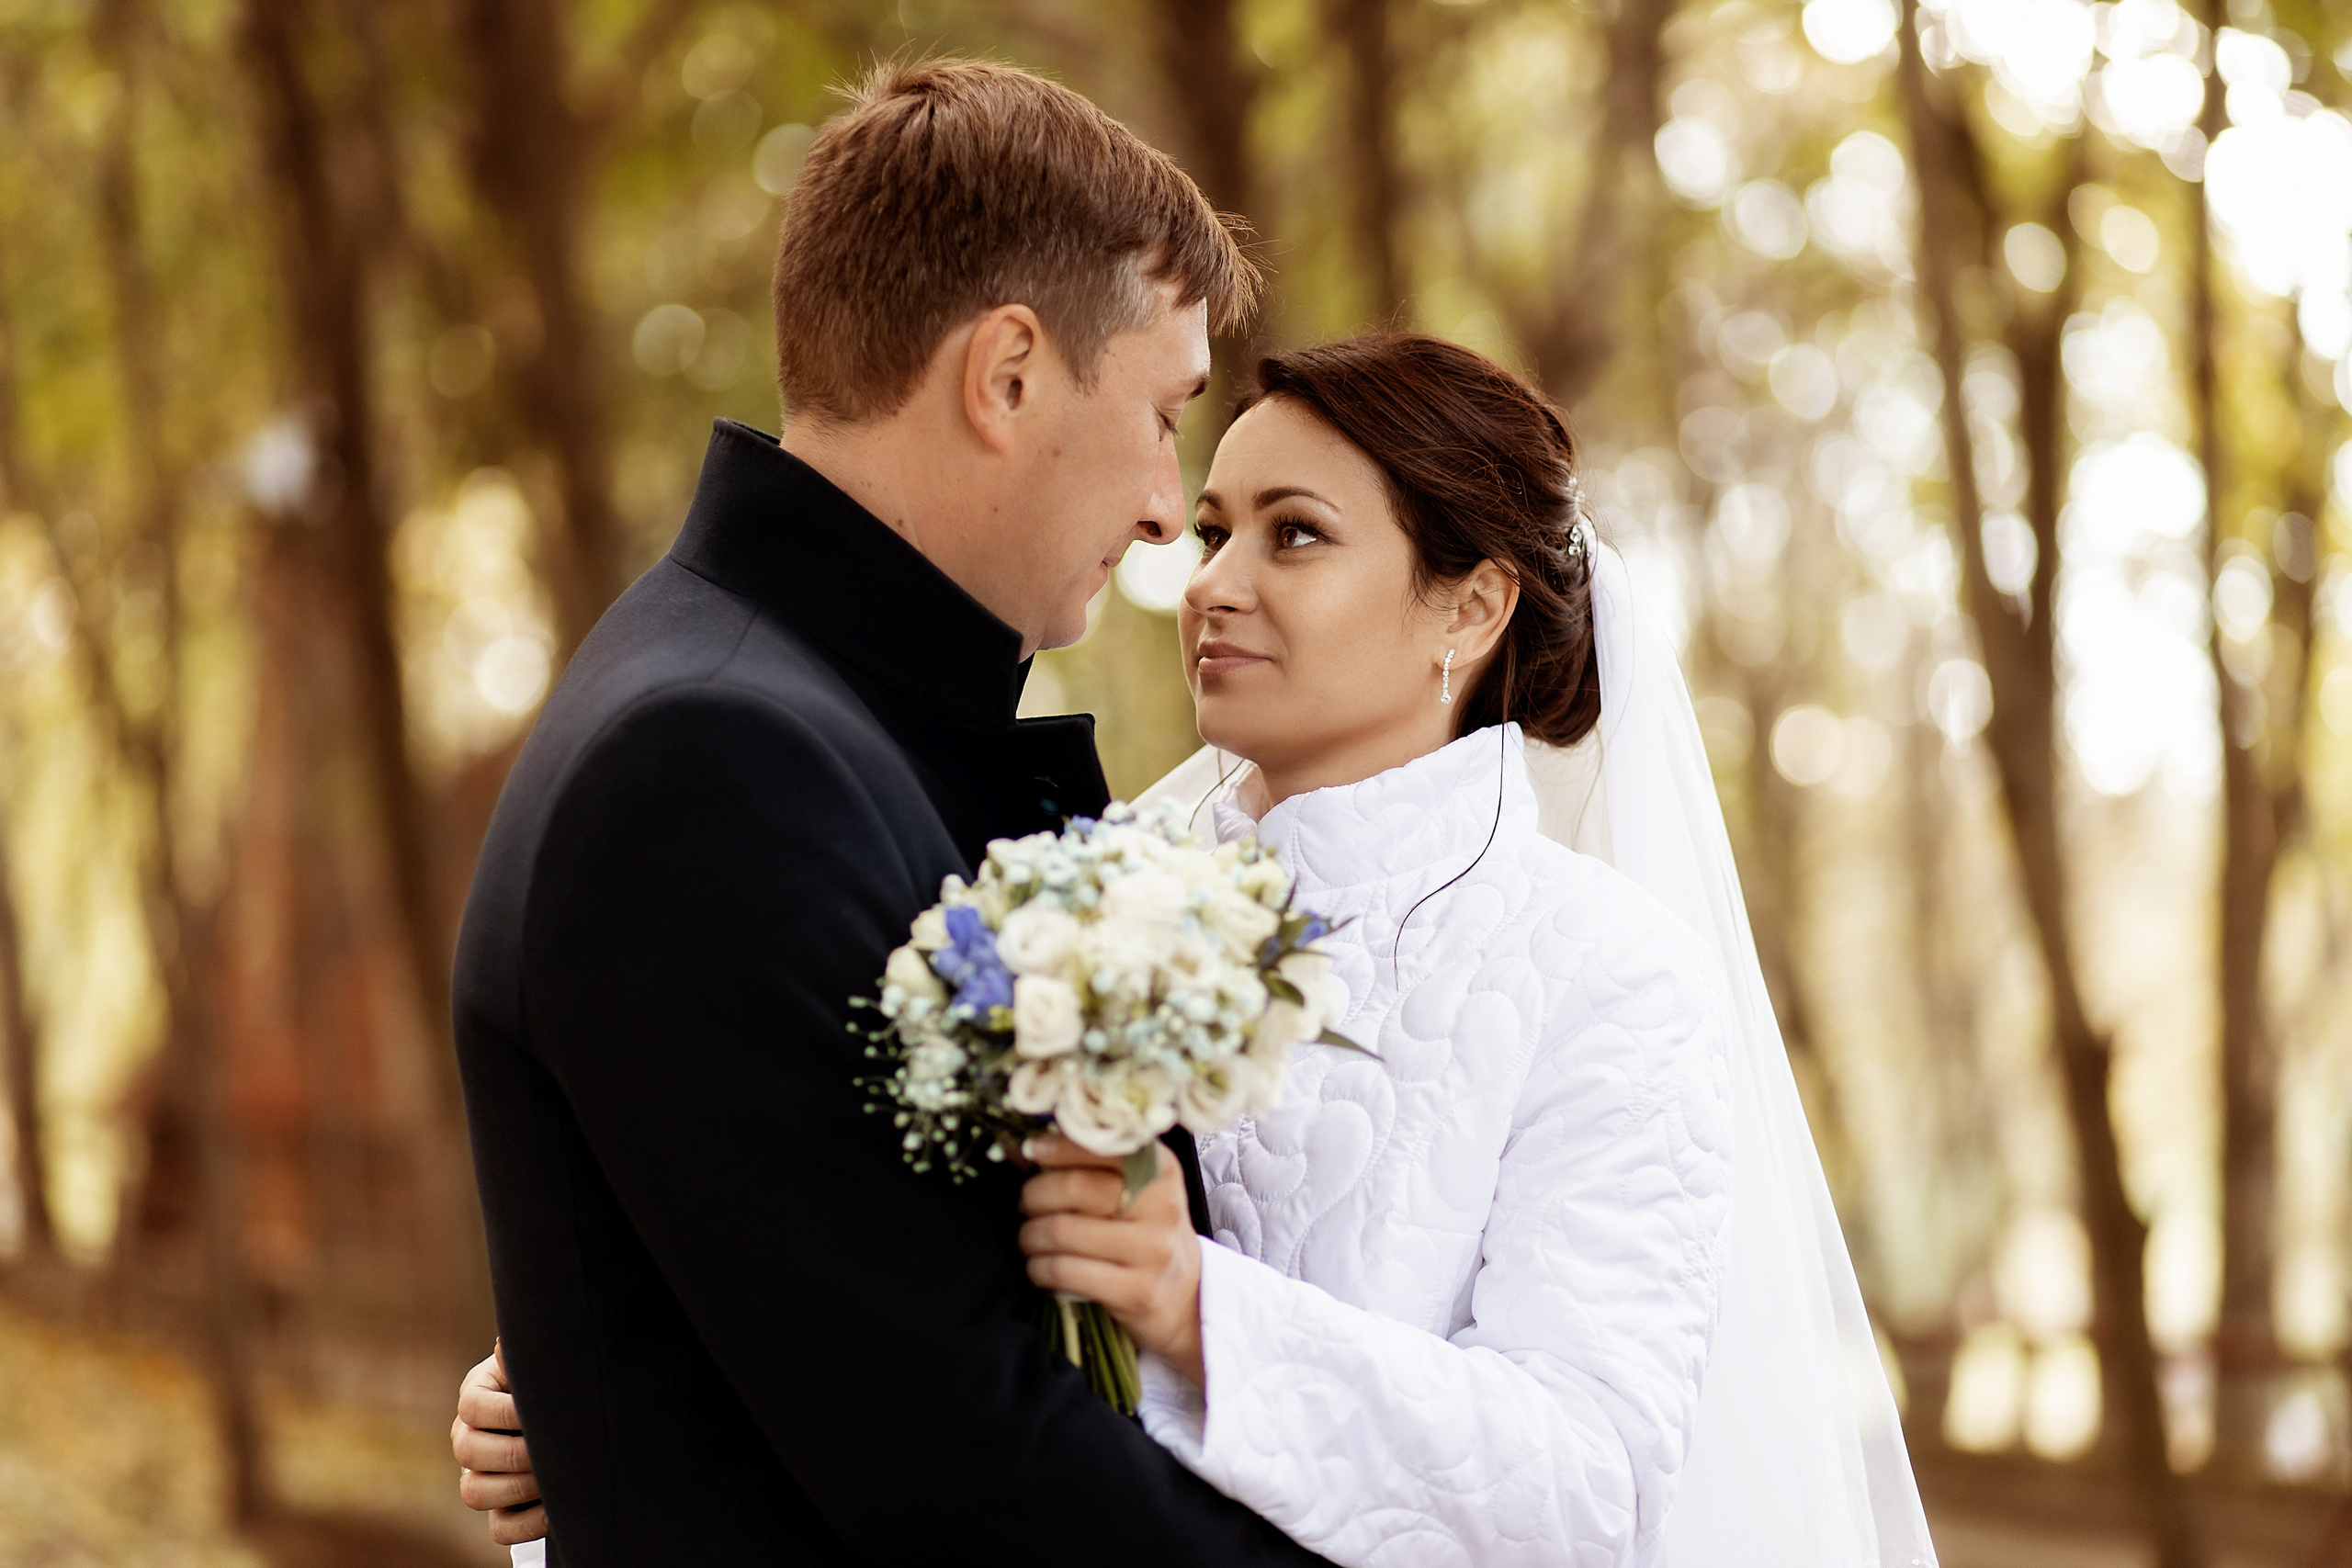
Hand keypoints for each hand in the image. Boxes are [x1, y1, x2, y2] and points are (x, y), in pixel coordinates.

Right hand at [451, 1340, 546, 1545]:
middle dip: (517, 1452)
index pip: (473, 1407)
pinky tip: (556, 1507)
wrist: (568, 1411)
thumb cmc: (553, 1381)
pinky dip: (528, 1524)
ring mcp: (477, 1476)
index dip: (510, 1412)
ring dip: (519, 1487)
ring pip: (474, 1493)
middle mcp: (468, 1438)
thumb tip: (503, 1346)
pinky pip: (500, 1529)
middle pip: (468, 1452)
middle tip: (556, 1448)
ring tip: (557, 1475)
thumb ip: (526, 1359)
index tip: (546, 1410)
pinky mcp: (498, 1509)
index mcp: (475, 1397)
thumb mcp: (538, 1366)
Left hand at [1018, 1134, 1204, 1385]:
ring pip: (1064, 1231)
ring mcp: (1153, 1250)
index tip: (1030, 1151)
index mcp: (1160, 1169)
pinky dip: (1039, 1268)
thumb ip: (1090, 1165)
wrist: (1183, 1294)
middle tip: (1026, 1204)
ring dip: (1030, 1235)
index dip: (1057, 1147)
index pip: (1101, 1146)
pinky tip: (1039, 1267)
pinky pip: (1066, 1271)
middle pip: (1077, 1187)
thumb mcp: (1135, 1190)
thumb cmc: (1144, 1233)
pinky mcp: (1137, 1290)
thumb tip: (1021, 1149)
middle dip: (1035, 1195)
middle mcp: (1162, 1205)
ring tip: (1029, 1238)